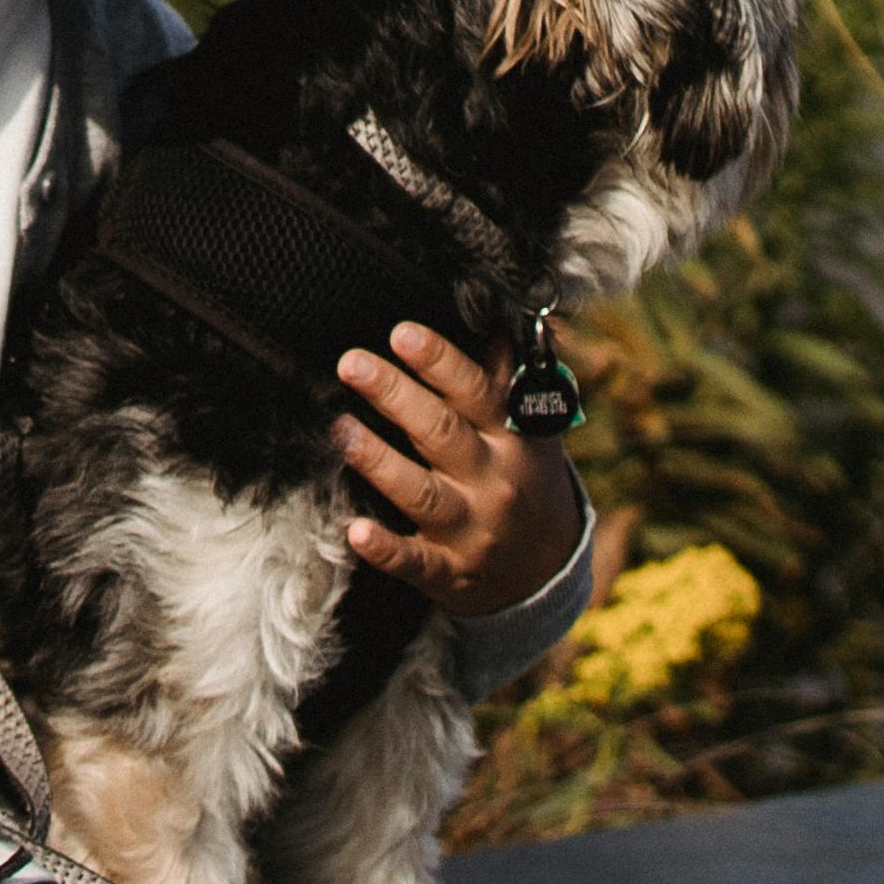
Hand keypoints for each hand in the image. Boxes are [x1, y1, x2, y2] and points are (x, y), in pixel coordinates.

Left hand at [339, 321, 585, 616]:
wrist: (545, 572)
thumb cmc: (523, 479)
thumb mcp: (529, 430)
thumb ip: (505, 378)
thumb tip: (493, 311)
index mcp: (513, 438)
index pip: (476, 393)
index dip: (439, 362)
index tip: (401, 333)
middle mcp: (493, 481)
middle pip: (441, 434)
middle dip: (395, 396)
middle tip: (351, 363)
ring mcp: (471, 530)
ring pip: (421, 493)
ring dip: (377, 460)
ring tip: (339, 429)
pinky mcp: (448, 572)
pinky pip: (414, 561)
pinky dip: (385, 549)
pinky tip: (355, 531)